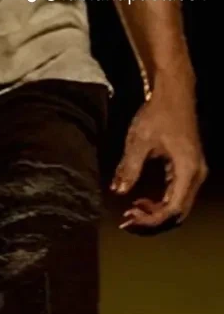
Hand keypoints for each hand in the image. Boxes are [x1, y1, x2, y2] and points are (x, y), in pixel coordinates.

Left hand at [111, 75, 207, 233]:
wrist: (174, 91)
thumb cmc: (158, 112)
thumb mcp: (140, 139)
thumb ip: (129, 167)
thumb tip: (118, 191)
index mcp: (188, 171)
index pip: (172, 209)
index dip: (151, 220)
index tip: (129, 221)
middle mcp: (196, 175)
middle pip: (178, 213)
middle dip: (152, 220)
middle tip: (127, 221)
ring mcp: (194, 171)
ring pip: (178, 205)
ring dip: (156, 212)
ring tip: (131, 211)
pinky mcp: (188, 167)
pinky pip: (176, 194)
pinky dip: (160, 201)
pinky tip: (141, 200)